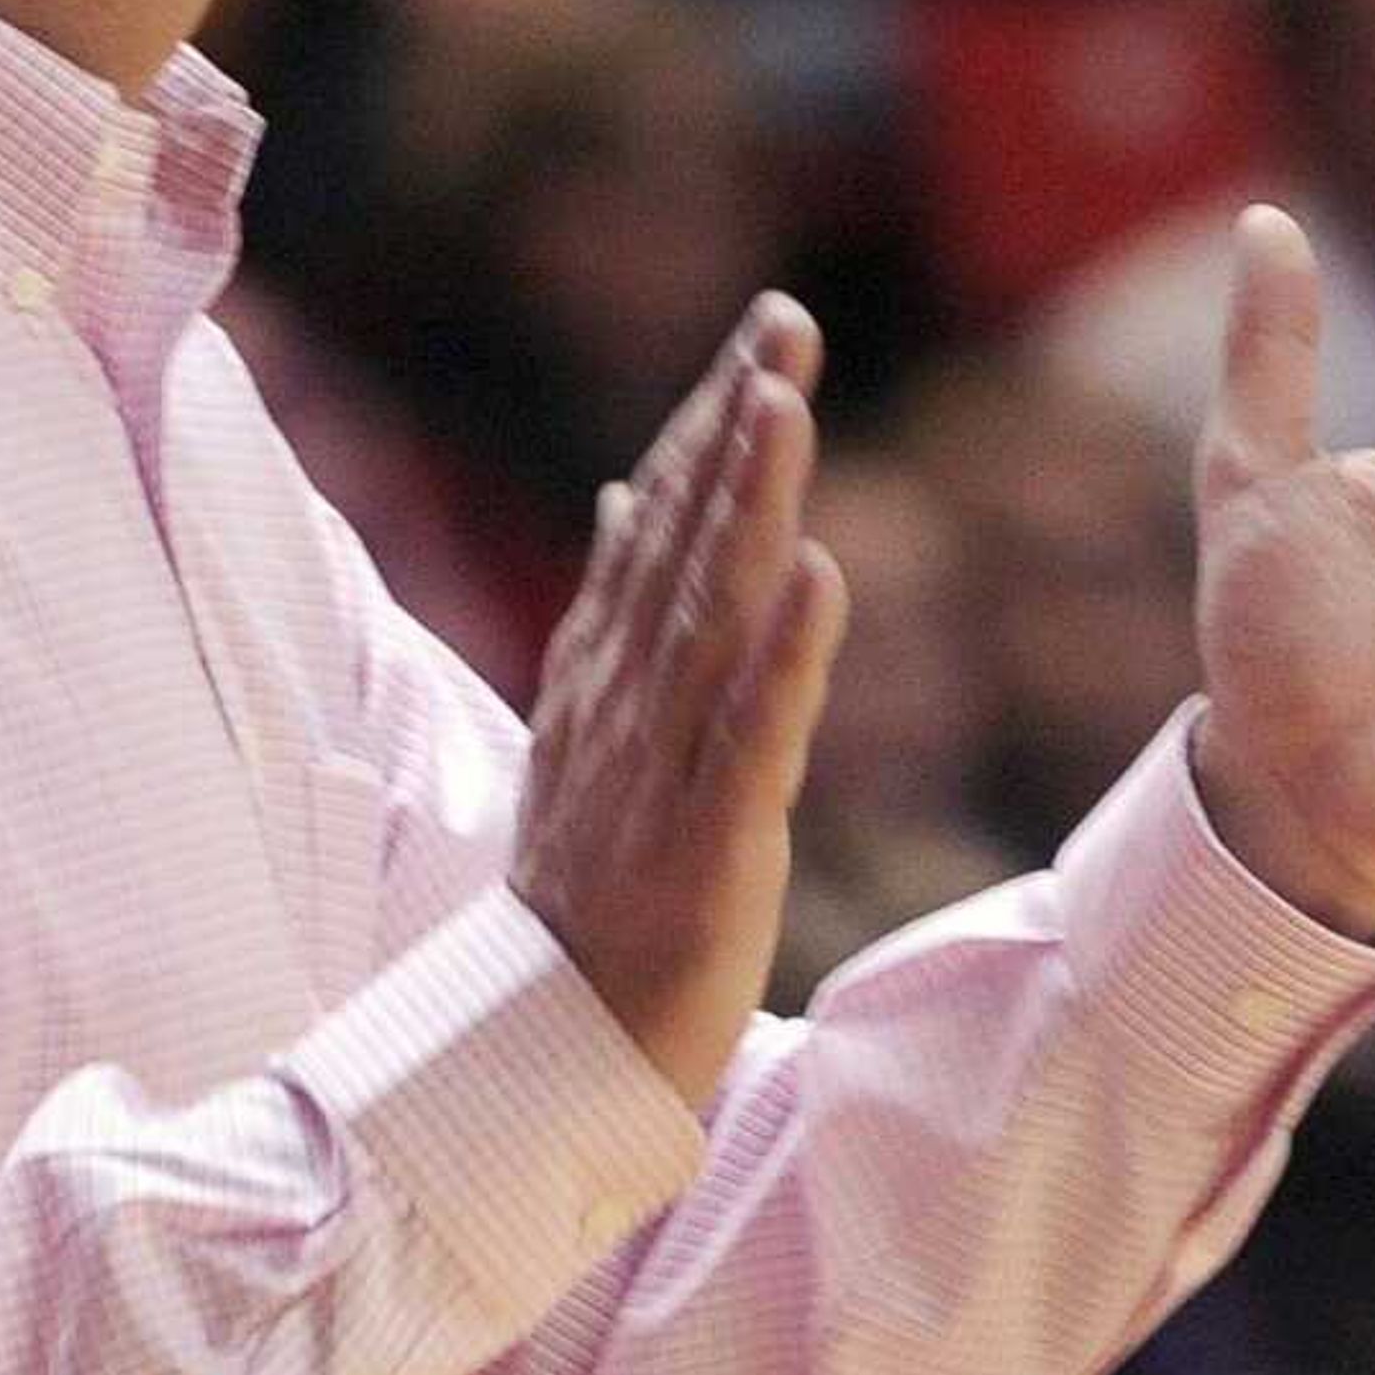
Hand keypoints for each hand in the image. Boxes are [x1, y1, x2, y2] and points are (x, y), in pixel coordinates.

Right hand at [513, 296, 850, 1107]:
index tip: (765, 333)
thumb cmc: (593, 887)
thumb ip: (613, 612)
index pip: (660, 524)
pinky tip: (821, 576)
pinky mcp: (710, 842)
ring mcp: (663, 768)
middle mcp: (627, 701)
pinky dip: (785, 654)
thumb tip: (615, 494)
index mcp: (605, 674)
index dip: (710, 425)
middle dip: (736, 425)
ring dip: (749, 503)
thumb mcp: (592, 733)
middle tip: (787, 321)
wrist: (554, 1053)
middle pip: (686, 541)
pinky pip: (752, 735)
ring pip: (712, 613)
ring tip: (785, 404)